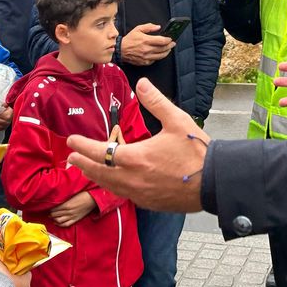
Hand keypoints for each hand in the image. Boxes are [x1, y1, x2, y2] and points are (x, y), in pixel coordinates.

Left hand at [50, 190, 97, 226]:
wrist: (93, 199)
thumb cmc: (84, 194)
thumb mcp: (73, 194)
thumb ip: (65, 198)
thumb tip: (57, 199)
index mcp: (67, 204)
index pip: (54, 209)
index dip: (50, 208)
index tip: (47, 206)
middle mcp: (68, 211)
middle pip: (55, 215)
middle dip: (50, 214)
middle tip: (48, 212)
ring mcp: (72, 216)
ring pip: (59, 220)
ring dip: (54, 219)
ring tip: (51, 217)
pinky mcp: (76, 219)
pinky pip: (66, 224)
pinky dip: (60, 224)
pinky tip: (56, 223)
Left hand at [67, 78, 207, 212]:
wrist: (214, 182)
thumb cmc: (196, 151)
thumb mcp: (177, 120)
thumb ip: (156, 101)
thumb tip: (141, 83)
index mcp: (137, 157)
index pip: (101, 152)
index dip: (84, 147)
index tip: (72, 141)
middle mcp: (133, 179)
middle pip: (100, 173)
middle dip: (84, 164)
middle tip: (72, 158)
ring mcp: (141, 194)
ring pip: (110, 186)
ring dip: (96, 176)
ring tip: (87, 169)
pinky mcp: (150, 203)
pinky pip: (124, 194)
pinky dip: (113, 186)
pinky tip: (114, 182)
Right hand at [120, 24, 173, 66]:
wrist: (121, 50)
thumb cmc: (129, 39)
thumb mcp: (138, 29)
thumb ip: (149, 27)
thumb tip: (158, 27)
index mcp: (146, 40)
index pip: (162, 41)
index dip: (168, 40)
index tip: (171, 38)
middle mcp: (147, 49)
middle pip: (163, 48)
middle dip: (170, 45)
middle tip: (173, 43)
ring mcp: (146, 57)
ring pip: (161, 56)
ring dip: (167, 52)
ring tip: (169, 48)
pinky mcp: (145, 62)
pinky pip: (155, 60)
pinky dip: (159, 56)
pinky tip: (160, 53)